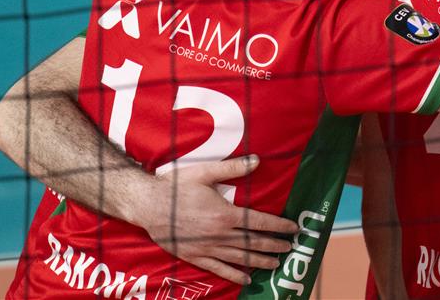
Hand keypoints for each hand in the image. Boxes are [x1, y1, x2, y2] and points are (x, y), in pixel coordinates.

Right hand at [137, 155, 297, 284]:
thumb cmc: (176, 187)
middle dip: (274, 245)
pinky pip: (218, 269)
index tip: (292, 228)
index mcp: (225, 214)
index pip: (259, 222)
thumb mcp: (205, 172)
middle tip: (290, 247)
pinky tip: (246, 279)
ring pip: (240, 258)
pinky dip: (234, 274)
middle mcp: (219, 234)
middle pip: (253, 242)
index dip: (278, 226)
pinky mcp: (195, 257)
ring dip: (260, 261)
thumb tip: (257, 160)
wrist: (147, 205)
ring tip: (276, 263)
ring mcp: (207, 248)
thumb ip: (233, 168)